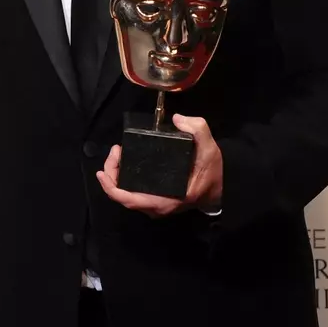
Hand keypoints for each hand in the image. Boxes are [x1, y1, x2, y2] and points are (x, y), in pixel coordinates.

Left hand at [95, 113, 223, 217]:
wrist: (222, 188)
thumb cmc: (213, 171)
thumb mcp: (209, 148)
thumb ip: (197, 129)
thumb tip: (177, 119)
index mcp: (167, 200)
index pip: (130, 200)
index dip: (112, 186)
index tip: (105, 167)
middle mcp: (158, 207)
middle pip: (123, 198)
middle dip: (111, 176)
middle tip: (115, 151)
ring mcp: (156, 206)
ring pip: (126, 197)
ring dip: (116, 177)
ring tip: (116, 154)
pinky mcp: (155, 200)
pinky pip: (132, 194)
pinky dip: (123, 180)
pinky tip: (123, 164)